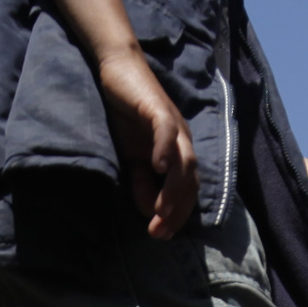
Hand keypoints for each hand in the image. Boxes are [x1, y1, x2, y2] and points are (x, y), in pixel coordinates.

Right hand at [97, 54, 196, 239]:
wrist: (117, 70)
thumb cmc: (125, 113)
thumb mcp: (131, 157)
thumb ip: (142, 182)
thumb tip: (151, 211)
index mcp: (177, 153)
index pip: (186, 191)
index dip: (177, 215)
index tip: (162, 236)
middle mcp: (182, 141)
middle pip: (190, 181)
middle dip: (177, 210)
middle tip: (159, 233)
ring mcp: (174, 125)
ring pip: (183, 162)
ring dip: (174, 189)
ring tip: (160, 212)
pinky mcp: (159, 108)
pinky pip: (166, 132)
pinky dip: (165, 150)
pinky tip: (157, 167)